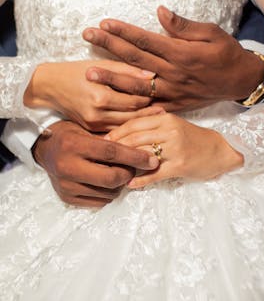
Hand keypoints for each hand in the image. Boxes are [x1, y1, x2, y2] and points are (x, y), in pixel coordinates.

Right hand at [24, 59, 154, 130]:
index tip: (162, 96)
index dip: (150, 98)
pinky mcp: (91, 129)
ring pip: (126, 126)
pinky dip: (127, 127)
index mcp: (101, 96)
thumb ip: (127, 71)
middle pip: (133, 116)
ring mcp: (94, 124)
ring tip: (156, 119)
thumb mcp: (102, 65)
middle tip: (165, 112)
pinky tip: (138, 124)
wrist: (50, 86)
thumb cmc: (77, 71)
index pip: (135, 101)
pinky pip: (115, 130)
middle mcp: (98, 114)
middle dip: (149, 113)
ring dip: (140, 122)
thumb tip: (152, 75)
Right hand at [33, 121, 159, 206]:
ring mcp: (66, 185)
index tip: (152, 159)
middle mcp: (68, 167)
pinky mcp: (67, 198)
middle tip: (134, 167)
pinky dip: (109, 193)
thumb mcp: (87, 129)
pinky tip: (107, 182)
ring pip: (108, 192)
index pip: (111, 152)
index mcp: (73, 145)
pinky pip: (99, 201)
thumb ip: (111, 139)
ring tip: (118, 172)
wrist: (44, 150)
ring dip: (120, 184)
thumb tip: (143, 148)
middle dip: (129, 174)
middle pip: (111, 178)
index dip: (135, 156)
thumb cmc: (70, 134)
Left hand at [83, 6, 263, 110]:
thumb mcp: (211, 33)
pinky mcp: (173, 106)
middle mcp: (172, 74)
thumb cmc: (225, 54)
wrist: (238, 81)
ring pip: (136, 86)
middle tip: (87, 36)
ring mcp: (171, 92)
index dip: (123, 31)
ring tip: (90, 74)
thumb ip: (183, 26)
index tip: (103, 23)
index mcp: (180, 53)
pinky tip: (112, 105)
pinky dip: (131, 107)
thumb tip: (160, 12)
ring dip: (112, 79)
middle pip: (135, 59)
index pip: (145, 40)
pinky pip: (148, 108)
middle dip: (109, 46)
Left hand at [107, 113, 243, 187]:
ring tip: (112, 170)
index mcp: (166, 119)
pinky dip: (141, 180)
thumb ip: (153, 127)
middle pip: (135, 138)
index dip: (117, 132)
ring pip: (143, 155)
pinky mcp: (180, 166)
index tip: (104, 140)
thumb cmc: (193, 138)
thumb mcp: (174, 126)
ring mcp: (175, 149)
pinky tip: (130, 184)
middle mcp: (170, 131)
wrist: (219, 150)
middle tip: (102, 156)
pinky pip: (155, 174)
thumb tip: (126, 134)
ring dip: (126, 164)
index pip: (134, 124)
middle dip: (116, 147)